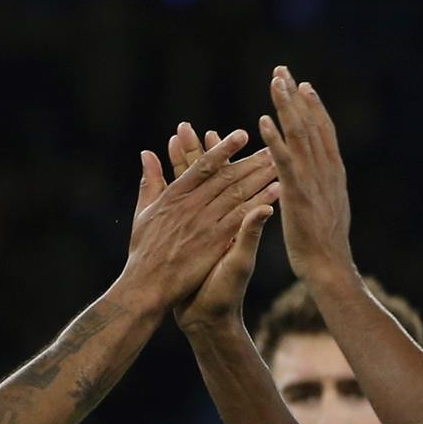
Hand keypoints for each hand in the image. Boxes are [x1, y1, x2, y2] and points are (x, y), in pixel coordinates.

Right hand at [124, 129, 278, 312]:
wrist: (146, 288)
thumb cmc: (143, 253)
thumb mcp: (143, 213)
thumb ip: (150, 183)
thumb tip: (147, 153)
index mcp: (175, 196)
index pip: (203, 167)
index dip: (223, 149)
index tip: (242, 135)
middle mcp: (191, 206)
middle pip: (227, 177)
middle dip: (251, 161)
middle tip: (273, 146)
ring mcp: (204, 224)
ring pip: (237, 194)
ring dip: (260, 177)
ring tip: (280, 164)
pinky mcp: (214, 243)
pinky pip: (242, 218)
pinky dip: (260, 203)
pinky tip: (276, 193)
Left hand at [260, 65, 356, 284]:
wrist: (329, 267)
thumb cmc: (325, 246)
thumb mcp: (329, 208)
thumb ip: (325, 188)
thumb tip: (325, 178)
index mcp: (333, 172)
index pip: (323, 131)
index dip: (313, 107)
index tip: (303, 85)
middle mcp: (326, 169)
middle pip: (311, 123)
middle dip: (296, 96)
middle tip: (282, 70)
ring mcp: (313, 180)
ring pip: (299, 134)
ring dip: (286, 106)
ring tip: (275, 81)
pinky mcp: (297, 193)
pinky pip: (284, 161)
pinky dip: (275, 139)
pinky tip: (263, 120)